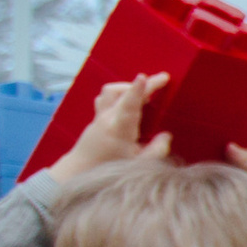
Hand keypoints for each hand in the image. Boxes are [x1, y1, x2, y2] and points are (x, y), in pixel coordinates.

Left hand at [53, 74, 169, 178]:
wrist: (79, 169)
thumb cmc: (110, 168)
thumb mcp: (139, 165)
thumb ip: (157, 150)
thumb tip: (166, 136)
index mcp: (119, 130)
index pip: (128, 105)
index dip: (137, 90)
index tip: (143, 77)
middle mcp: (108, 119)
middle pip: (122, 93)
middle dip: (144, 83)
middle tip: (163, 79)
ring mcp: (100, 116)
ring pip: (111, 91)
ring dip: (128, 87)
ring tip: (144, 93)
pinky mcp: (97, 116)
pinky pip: (106, 97)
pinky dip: (119, 94)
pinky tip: (128, 101)